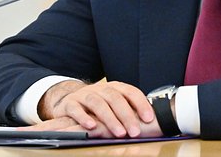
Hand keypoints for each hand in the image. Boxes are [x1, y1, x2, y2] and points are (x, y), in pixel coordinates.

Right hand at [31, 80, 158, 137]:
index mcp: (114, 87)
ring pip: (97, 103)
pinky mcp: (70, 104)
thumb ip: (128, 110)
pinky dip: (84, 118)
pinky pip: (76, 109)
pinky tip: (92, 127)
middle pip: (114, 98)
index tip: (149, 118)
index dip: (140, 104)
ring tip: (118, 132)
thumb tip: (152, 122)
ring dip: (109, 118)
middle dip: (126, 115)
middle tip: (135, 132)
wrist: (69, 101)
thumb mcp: (113, 105)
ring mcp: (84, 95)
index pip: (130, 92)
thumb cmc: (98, 105)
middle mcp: (100, 89)